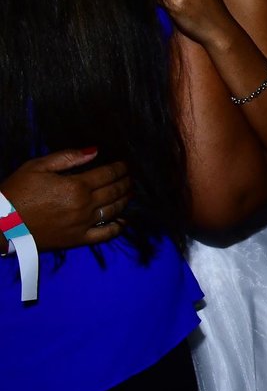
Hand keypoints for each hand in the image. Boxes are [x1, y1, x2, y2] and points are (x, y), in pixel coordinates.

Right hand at [1, 148, 129, 250]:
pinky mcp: (78, 240)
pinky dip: (118, 227)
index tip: (125, 165)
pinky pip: (105, 235)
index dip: (120, 168)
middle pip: (115, 191)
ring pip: (114, 210)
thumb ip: (68, 157)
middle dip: (126, 182)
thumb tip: (95, 151)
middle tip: (130, 178)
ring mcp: (83, 224)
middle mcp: (84, 205)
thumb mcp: (37, 167)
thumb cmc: (16, 191)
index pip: (108, 174)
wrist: (1, 223)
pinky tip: (123, 221)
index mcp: (76, 186)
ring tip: (129, 193)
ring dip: (125, 200)